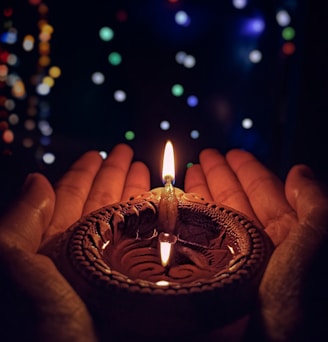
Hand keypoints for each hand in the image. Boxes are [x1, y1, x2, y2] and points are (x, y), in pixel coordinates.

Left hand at [0, 144, 149, 341]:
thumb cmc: (38, 328)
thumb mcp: (14, 268)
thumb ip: (21, 222)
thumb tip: (36, 178)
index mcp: (51, 247)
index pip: (69, 197)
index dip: (84, 173)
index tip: (99, 152)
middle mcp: (80, 254)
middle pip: (101, 204)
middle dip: (114, 176)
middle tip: (129, 153)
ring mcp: (108, 268)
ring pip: (124, 221)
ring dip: (135, 194)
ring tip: (147, 171)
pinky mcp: (132, 283)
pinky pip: (143, 245)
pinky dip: (152, 224)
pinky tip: (161, 207)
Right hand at [185, 148, 327, 340]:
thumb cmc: (299, 302)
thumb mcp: (317, 244)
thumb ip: (314, 204)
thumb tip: (299, 171)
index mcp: (288, 235)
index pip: (265, 192)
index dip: (248, 170)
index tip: (231, 152)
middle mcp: (260, 245)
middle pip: (236, 200)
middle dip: (220, 176)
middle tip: (204, 156)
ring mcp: (235, 258)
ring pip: (216, 217)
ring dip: (204, 193)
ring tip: (189, 173)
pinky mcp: (213, 273)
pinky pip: (200, 239)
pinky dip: (190, 220)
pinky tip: (180, 205)